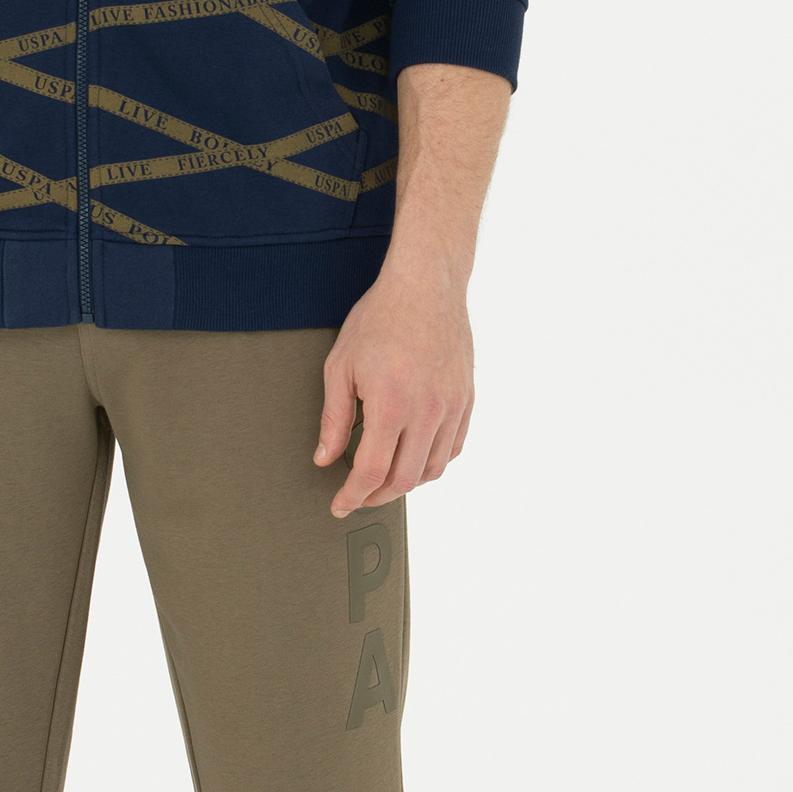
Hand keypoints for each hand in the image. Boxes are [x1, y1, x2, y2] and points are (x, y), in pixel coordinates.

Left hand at [314, 256, 475, 516]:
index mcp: (392, 404)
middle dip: (377, 496)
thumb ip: (335, 419)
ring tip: (384, 478)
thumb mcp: (341, 366)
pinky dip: (433, 462)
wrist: (426, 285)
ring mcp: (452, 406)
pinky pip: (454, 447)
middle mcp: (428, 411)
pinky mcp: (467, 399)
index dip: (353, 496)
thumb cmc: (380, 319)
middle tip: (358, 495)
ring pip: (433, 469)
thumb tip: (325, 459)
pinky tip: (414, 456)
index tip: (340, 506)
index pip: (372, 471)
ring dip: (406, 483)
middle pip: (404, 480)